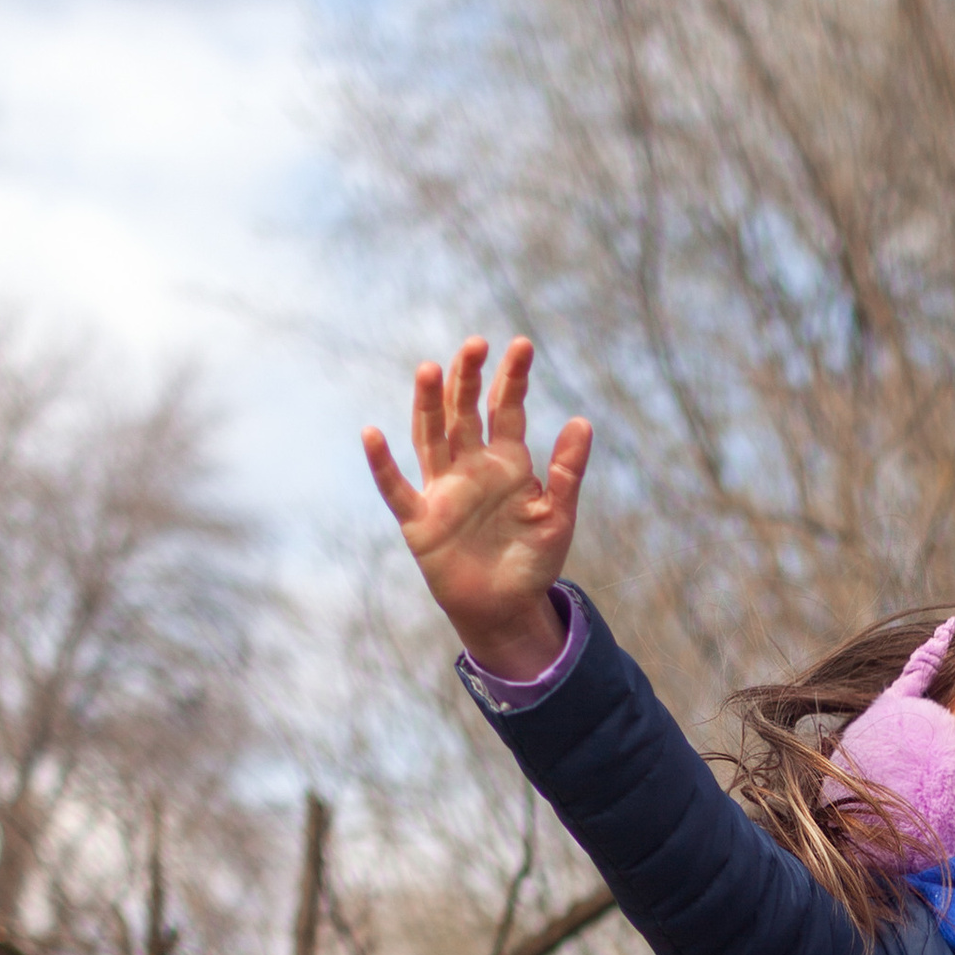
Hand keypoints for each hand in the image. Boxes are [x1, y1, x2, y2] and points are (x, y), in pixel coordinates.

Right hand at [361, 336, 591, 679]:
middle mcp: (471, 467)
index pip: (506, 409)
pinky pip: (396, 488)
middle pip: (464, 412)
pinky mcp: (420, 521)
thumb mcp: (558, 518)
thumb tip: (582, 421)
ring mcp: (443, 490)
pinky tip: (372, 434)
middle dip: (469, 378)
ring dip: (428, 404)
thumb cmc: (532, 561)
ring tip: (429, 368)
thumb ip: (567, 471)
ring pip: (431, 437)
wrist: (506, 610)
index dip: (513, 378)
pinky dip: (383, 464)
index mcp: (507, 462)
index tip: (522, 345)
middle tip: (476, 344)